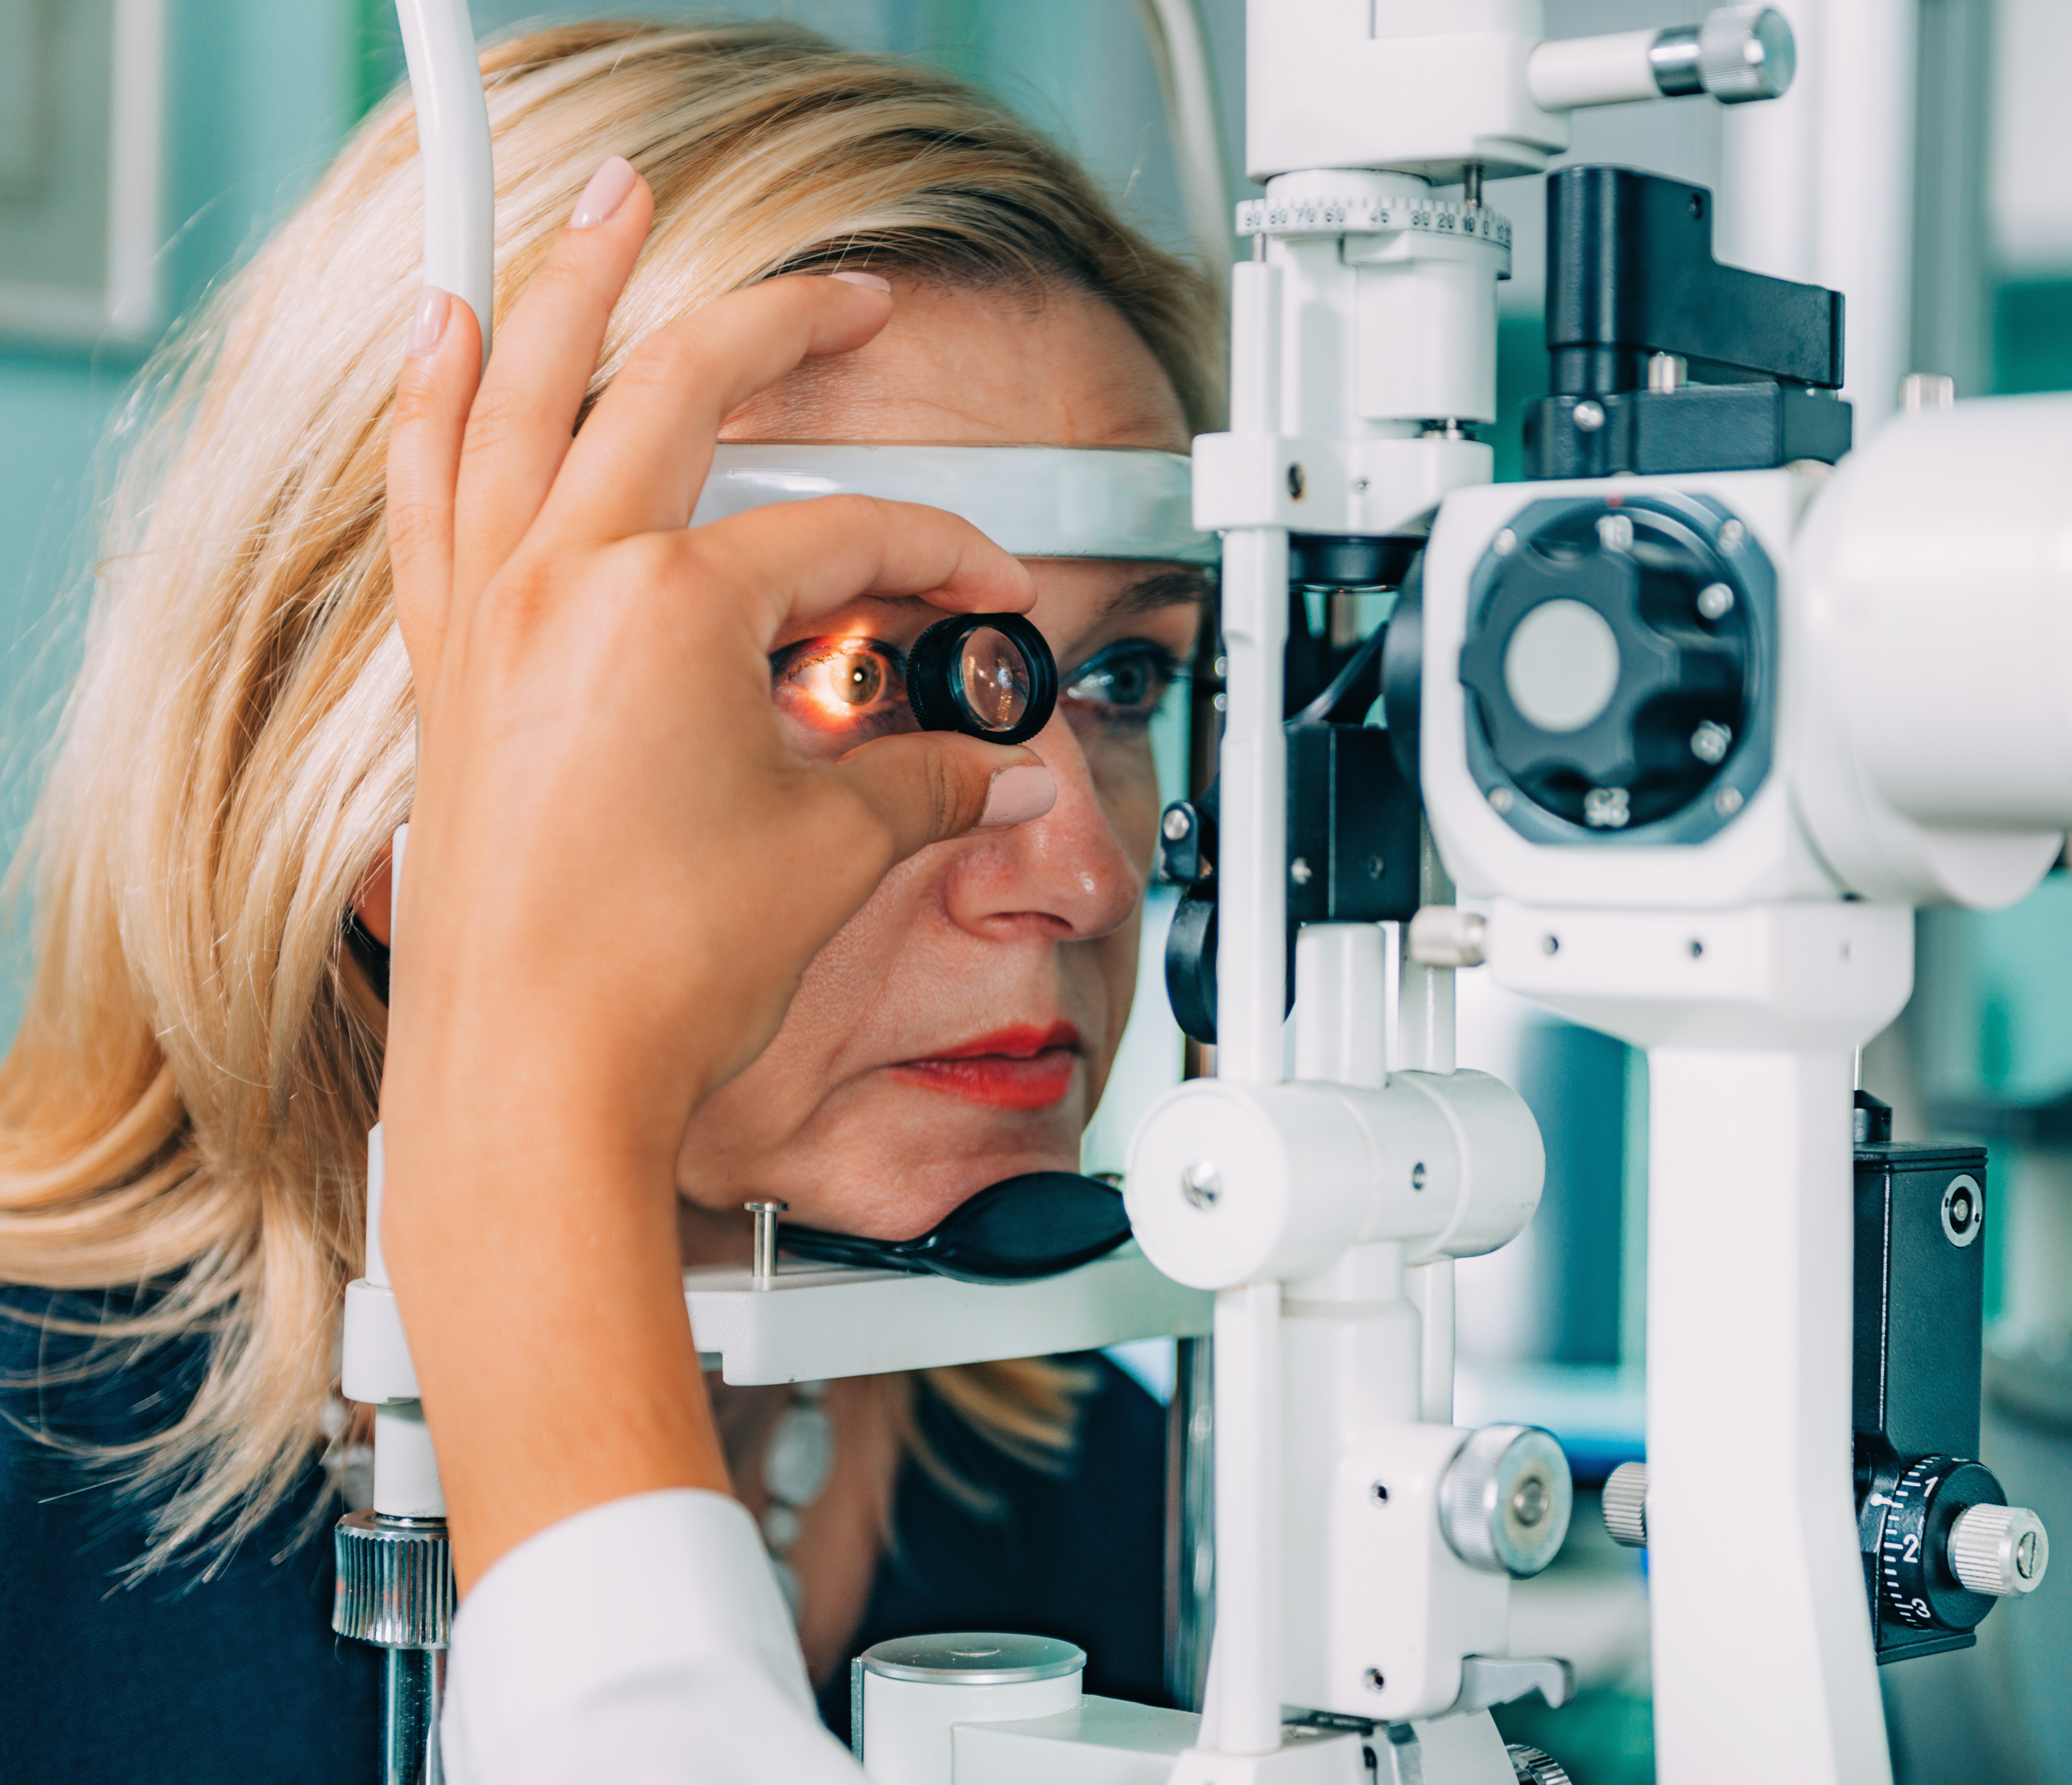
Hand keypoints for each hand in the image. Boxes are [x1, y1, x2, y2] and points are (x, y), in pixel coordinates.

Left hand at [376, 157, 1051, 1582]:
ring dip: (567, 285)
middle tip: (848, 298)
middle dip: (783, 327)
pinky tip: (443, 340)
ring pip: (519, 392)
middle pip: (683, 386)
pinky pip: (428, 489)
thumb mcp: (836, 850)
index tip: (990, 605)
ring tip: (600, 205)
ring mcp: (488, 613)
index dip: (944, 562)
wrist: (537, 1081)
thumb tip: (984, 766)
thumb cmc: (662, 974)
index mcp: (670, 606)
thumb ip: (923, 779)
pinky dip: (434, 401)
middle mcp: (562, 580)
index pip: (847, 540)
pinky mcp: (451, 666)